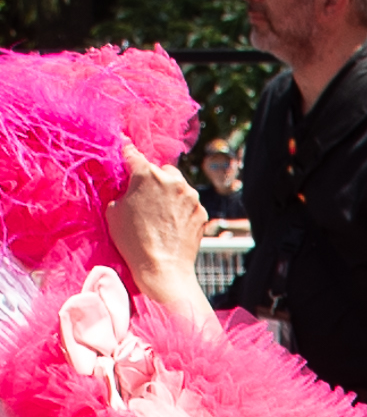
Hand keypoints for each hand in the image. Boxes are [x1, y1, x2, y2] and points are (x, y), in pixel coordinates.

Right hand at [105, 150, 211, 324]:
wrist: (164, 268)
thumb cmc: (133, 240)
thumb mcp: (115, 209)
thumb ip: (123, 188)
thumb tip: (128, 183)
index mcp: (147, 174)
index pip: (132, 153)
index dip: (126, 152)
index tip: (124, 148)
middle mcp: (173, 180)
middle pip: (161, 169)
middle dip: (154, 177)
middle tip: (145, 195)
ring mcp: (191, 196)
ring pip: (178, 184)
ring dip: (170, 191)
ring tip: (160, 211)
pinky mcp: (202, 212)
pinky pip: (189, 202)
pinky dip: (181, 207)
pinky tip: (173, 222)